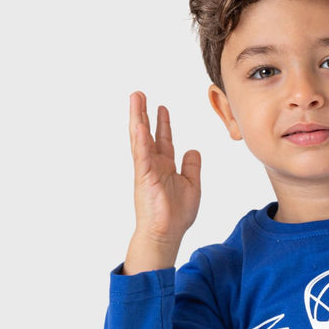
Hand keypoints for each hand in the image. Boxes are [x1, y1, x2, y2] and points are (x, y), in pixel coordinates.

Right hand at [124, 92, 201, 272]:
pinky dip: (140, 139)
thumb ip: (192, 167)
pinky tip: (139, 124)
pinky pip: (141, 154)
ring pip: (141, 138)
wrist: (167, 233)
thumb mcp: (192, 185)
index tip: (162, 108)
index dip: (163, 124)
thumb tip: (193, 150)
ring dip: (137, 118)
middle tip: (140, 94)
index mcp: (166, 167)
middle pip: (148, 134)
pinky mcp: (144, 177)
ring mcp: (147, 170)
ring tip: (135, 98)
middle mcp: (154, 165)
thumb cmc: (176, 215)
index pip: (164, 140)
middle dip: (145, 114)